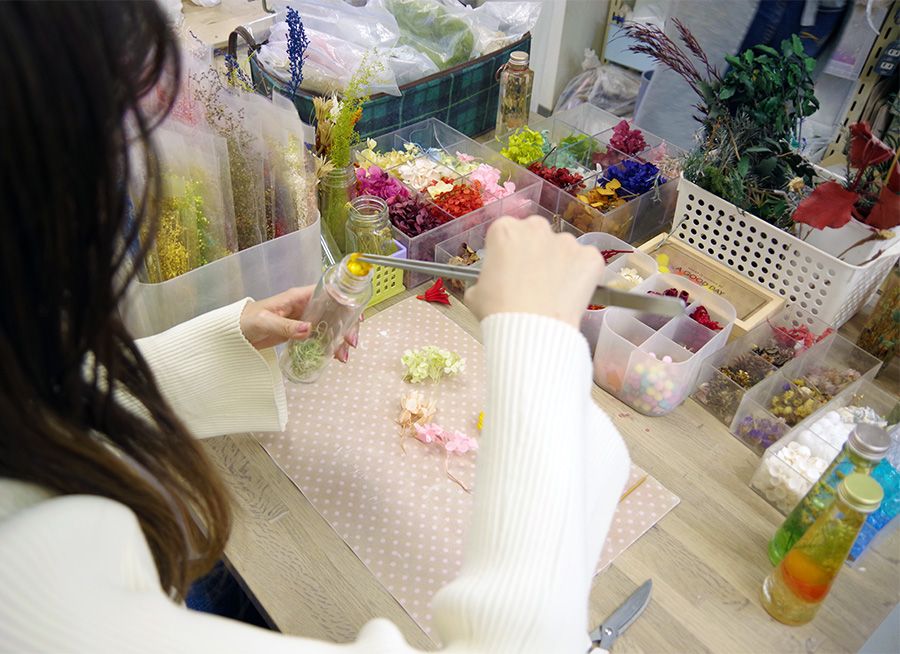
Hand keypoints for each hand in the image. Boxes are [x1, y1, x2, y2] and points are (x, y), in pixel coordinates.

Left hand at [240, 288, 361, 361]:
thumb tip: (308, 330)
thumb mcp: (265, 322)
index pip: (328, 293)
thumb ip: (286, 326)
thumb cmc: (245, 321)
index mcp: (299, 297)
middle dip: (346, 326)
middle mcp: (305, 306)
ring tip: (343, 356)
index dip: (345, 301)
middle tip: (351, 343)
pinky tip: (334, 357)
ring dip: (339, 339)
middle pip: (334, 312)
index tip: (356, 315)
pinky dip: (329, 346)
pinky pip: (321, 337)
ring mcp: (304, 320)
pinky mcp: (300, 333)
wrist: (233, 334)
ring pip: (330, 326)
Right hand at [464, 216, 604, 328]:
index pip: (507, 233)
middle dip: (535, 252)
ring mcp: (566, 241)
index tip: (510, 269)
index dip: (508, 253)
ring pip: (562, 248)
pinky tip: (571, 294)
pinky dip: (582, 275)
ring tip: (553, 292)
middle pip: (536, 234)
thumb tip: (492, 284)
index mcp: (505, 230)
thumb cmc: (498, 312)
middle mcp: (536, 228)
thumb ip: (485, 279)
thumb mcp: (476, 293)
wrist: (530, 332)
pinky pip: (586, 262)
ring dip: (559, 264)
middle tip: (532, 280)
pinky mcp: (590, 257)